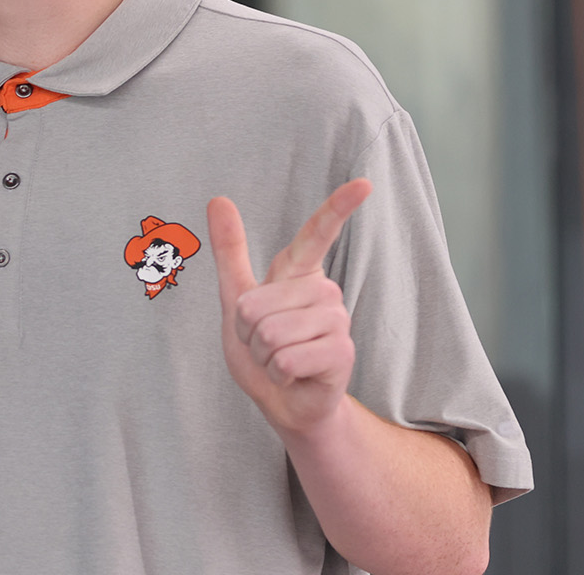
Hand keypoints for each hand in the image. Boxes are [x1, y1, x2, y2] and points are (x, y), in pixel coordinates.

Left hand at [212, 179, 369, 437]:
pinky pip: (287, 358)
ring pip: (270, 332)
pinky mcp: (342, 353)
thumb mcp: (235, 297)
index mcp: (300, 273)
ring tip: (279, 359)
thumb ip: (230, 250)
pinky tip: (292, 375)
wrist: (283, 400)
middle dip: (245, 332)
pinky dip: (277, 373)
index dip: (339, 208)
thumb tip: (218, 198)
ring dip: (261, 354)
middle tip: (264, 344)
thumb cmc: (260, 348)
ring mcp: (337, 321)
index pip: (318, 234)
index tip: (365, 183)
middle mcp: (324, 291)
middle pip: (255, 304)